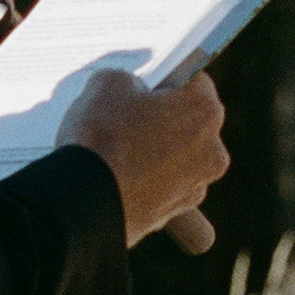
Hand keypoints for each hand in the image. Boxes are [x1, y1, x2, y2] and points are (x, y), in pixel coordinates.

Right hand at [59, 63, 228, 251]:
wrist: (82, 203)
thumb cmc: (101, 136)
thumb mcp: (109, 83)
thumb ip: (129, 81)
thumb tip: (128, 92)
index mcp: (205, 111)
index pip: (193, 80)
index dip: (165, 79)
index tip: (144, 86)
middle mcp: (212, 151)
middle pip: (190, 122)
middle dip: (164, 118)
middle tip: (127, 117)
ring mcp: (196, 187)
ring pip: (179, 158)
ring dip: (158, 153)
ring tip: (119, 150)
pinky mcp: (174, 215)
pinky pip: (164, 190)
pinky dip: (149, 185)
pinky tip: (124, 179)